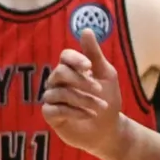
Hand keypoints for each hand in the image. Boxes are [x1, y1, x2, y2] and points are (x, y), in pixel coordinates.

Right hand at [40, 29, 128, 157]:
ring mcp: (52, 98)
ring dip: (83, 100)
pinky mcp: (51, 115)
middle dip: (82, 82)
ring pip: (59, 93)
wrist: (109, 129)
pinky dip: (74, 112)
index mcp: (71, 69)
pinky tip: (88, 115)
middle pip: (60, 73)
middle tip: (99, 90)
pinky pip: (54, 109)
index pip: (65, 56)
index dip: (75, 59)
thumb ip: (94, 54)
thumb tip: (86, 29)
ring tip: (99, 108)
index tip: (89, 66)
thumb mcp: (106, 75)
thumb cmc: (107, 99)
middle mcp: (58, 81)